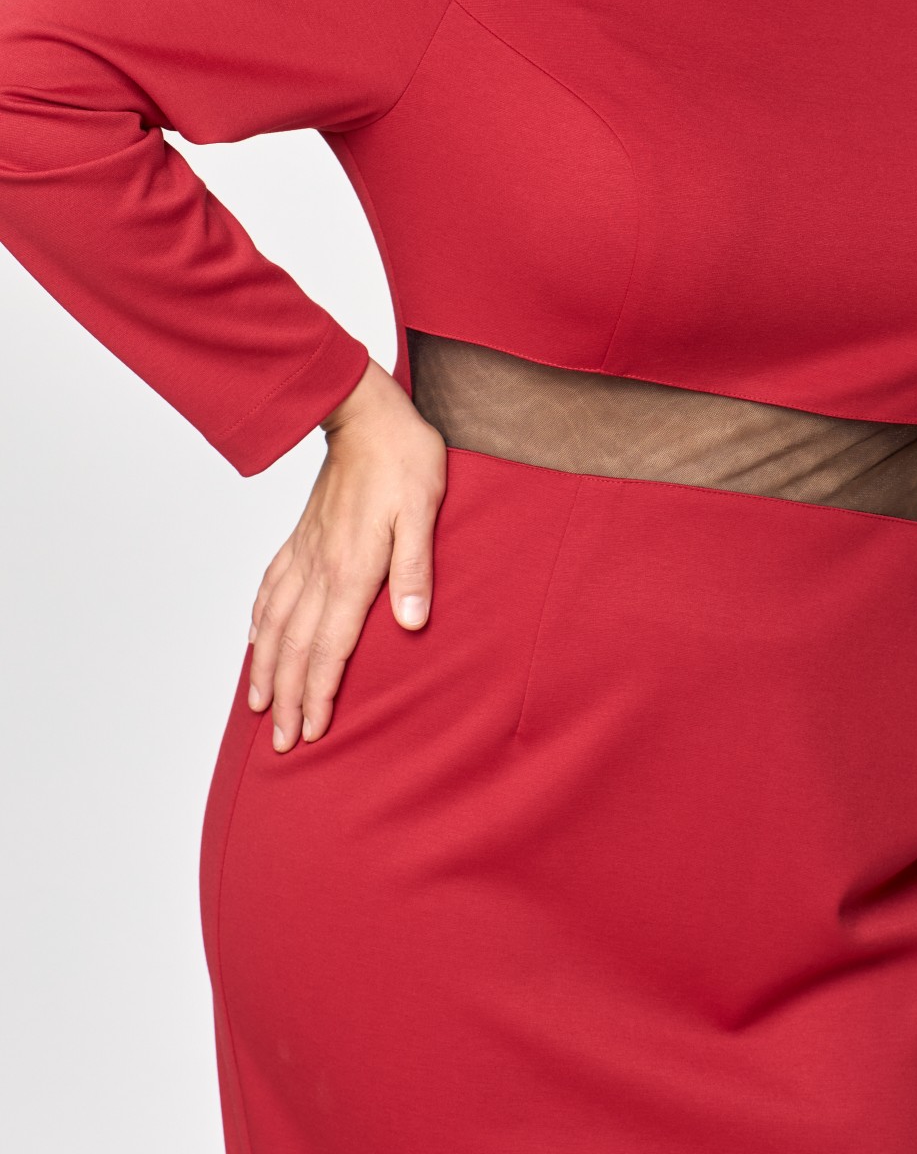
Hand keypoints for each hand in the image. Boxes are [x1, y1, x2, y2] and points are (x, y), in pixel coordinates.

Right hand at [245, 358, 446, 751]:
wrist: (366, 411)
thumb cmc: (404, 458)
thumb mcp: (423, 509)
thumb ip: (415, 566)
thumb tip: (411, 622)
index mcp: (351, 568)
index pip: (330, 646)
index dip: (318, 692)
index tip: (309, 731)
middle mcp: (320, 567)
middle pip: (295, 646)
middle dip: (287, 698)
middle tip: (280, 742)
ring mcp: (305, 552)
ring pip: (276, 624)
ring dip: (266, 669)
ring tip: (257, 707)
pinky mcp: (301, 537)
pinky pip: (270, 587)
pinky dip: (259, 621)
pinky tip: (255, 639)